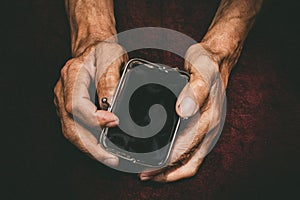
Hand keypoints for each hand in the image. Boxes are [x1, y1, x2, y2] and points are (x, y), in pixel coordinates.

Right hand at [54, 42, 127, 165]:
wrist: (93, 46)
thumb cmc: (103, 49)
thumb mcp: (111, 58)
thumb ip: (110, 81)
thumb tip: (111, 108)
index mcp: (72, 75)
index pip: (76, 105)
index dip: (93, 118)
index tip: (114, 122)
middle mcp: (63, 90)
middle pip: (70, 126)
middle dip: (90, 146)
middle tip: (111, 158)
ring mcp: (63, 100)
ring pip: (70, 131)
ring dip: (88, 148)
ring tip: (108, 158)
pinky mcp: (68, 108)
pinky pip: (74, 129)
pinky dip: (87, 142)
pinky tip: (101, 148)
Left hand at [139, 43, 226, 181]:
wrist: (216, 60)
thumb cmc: (207, 65)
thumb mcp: (202, 72)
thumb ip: (194, 91)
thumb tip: (183, 111)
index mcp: (210, 120)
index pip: (188, 152)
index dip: (168, 165)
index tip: (149, 169)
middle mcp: (210, 129)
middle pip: (189, 163)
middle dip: (167, 173)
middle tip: (144, 175)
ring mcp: (206, 130)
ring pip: (190, 160)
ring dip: (171, 170)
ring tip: (150, 172)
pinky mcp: (200, 127)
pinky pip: (190, 150)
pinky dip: (176, 159)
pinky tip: (162, 155)